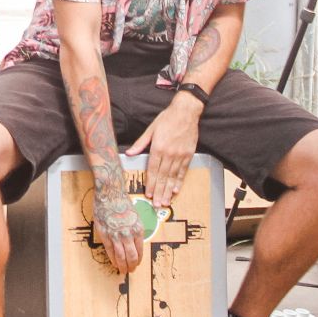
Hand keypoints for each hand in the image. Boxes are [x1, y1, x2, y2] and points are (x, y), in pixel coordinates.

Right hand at [92, 194, 144, 273]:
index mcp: (138, 229)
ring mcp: (116, 235)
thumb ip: (135, 230)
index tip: (137, 264)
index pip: (140, 251)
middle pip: (131, 257)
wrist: (110, 193)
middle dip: (131, 266)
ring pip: (120, 256)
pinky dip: (113, 259)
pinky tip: (114, 263)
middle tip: (130, 271)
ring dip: (122, 266)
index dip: (138, 260)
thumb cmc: (123, 203)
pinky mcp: (105, 234)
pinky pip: (110, 250)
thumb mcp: (136, 217)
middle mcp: (128, 234)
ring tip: (123, 270)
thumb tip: (134, 244)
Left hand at [128, 94, 199, 208]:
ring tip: (165, 202)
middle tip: (157, 205)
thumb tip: (129, 153)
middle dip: (160, 191)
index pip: (153, 170)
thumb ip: (140, 143)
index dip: (151, 184)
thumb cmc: (167, 118)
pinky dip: (179, 181)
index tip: (149, 195)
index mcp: (158, 147)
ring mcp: (180, 155)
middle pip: (163, 176)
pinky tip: (176, 190)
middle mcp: (169, 153)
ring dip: (168, 190)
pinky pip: (183, 171)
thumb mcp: (151, 129)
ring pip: (173, 176)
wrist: (186, 111)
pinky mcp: (189, 154)